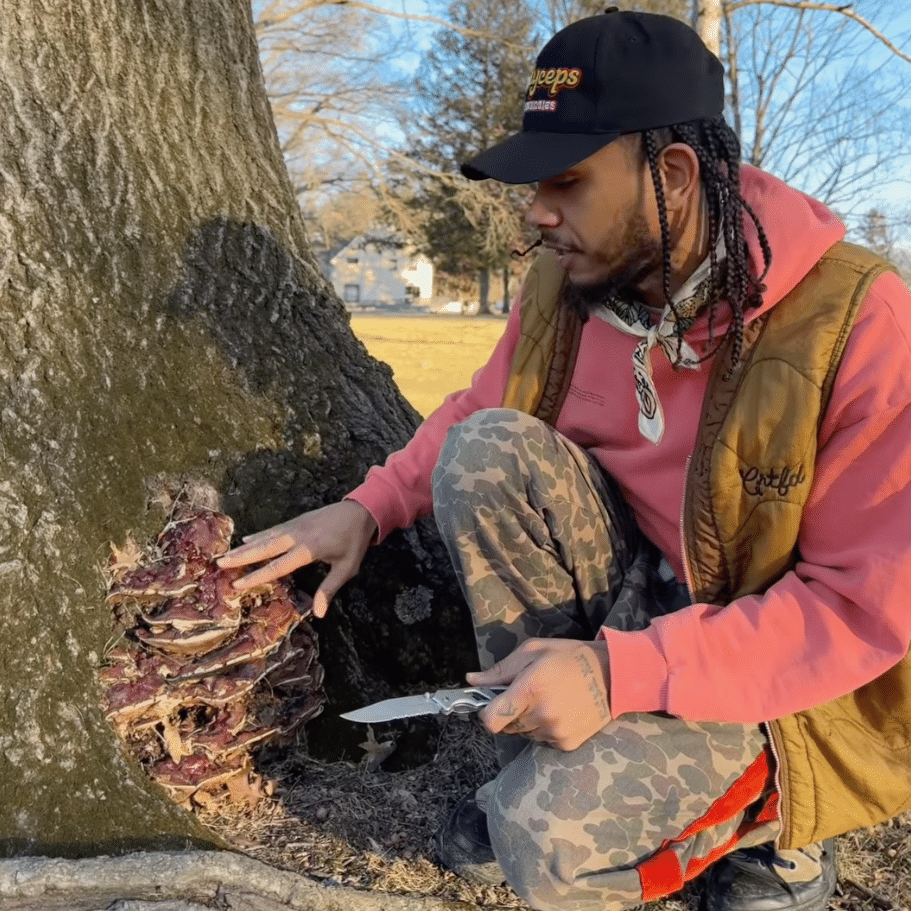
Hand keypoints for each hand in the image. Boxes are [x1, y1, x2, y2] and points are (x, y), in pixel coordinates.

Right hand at [216, 500, 376, 616]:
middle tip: (219, 564)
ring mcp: (295, 526)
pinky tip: (247, 540)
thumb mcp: (347, 568)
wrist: (360, 511)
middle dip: (241, 558)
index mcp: (308, 550)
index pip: (277, 566)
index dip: (257, 576)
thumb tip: (318, 614)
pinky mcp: (296, 521)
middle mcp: (297, 536)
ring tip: (225, 555)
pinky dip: (259, 536)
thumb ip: (329, 589)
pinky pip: (273, 530)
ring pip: (265, 537)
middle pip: (264, 548)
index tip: (238, 584)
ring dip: (245, 547)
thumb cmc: (354, 542)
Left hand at [466, 639, 611, 751]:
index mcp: (530, 689)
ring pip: (524, 734)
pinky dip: (544, 729)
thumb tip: (472, 681)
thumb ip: (500, 670)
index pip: (491, 719)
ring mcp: (555, 732)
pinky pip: (542, 740)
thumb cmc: (570, 657)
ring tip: (547, 700)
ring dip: (527, 721)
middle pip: (506, 727)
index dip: (486, 713)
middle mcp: (541, 715)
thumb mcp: (533, 651)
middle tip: (526, 694)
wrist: (614, 674)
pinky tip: (560, 710)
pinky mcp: (567, 743)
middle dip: (509, 713)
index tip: (491, 704)